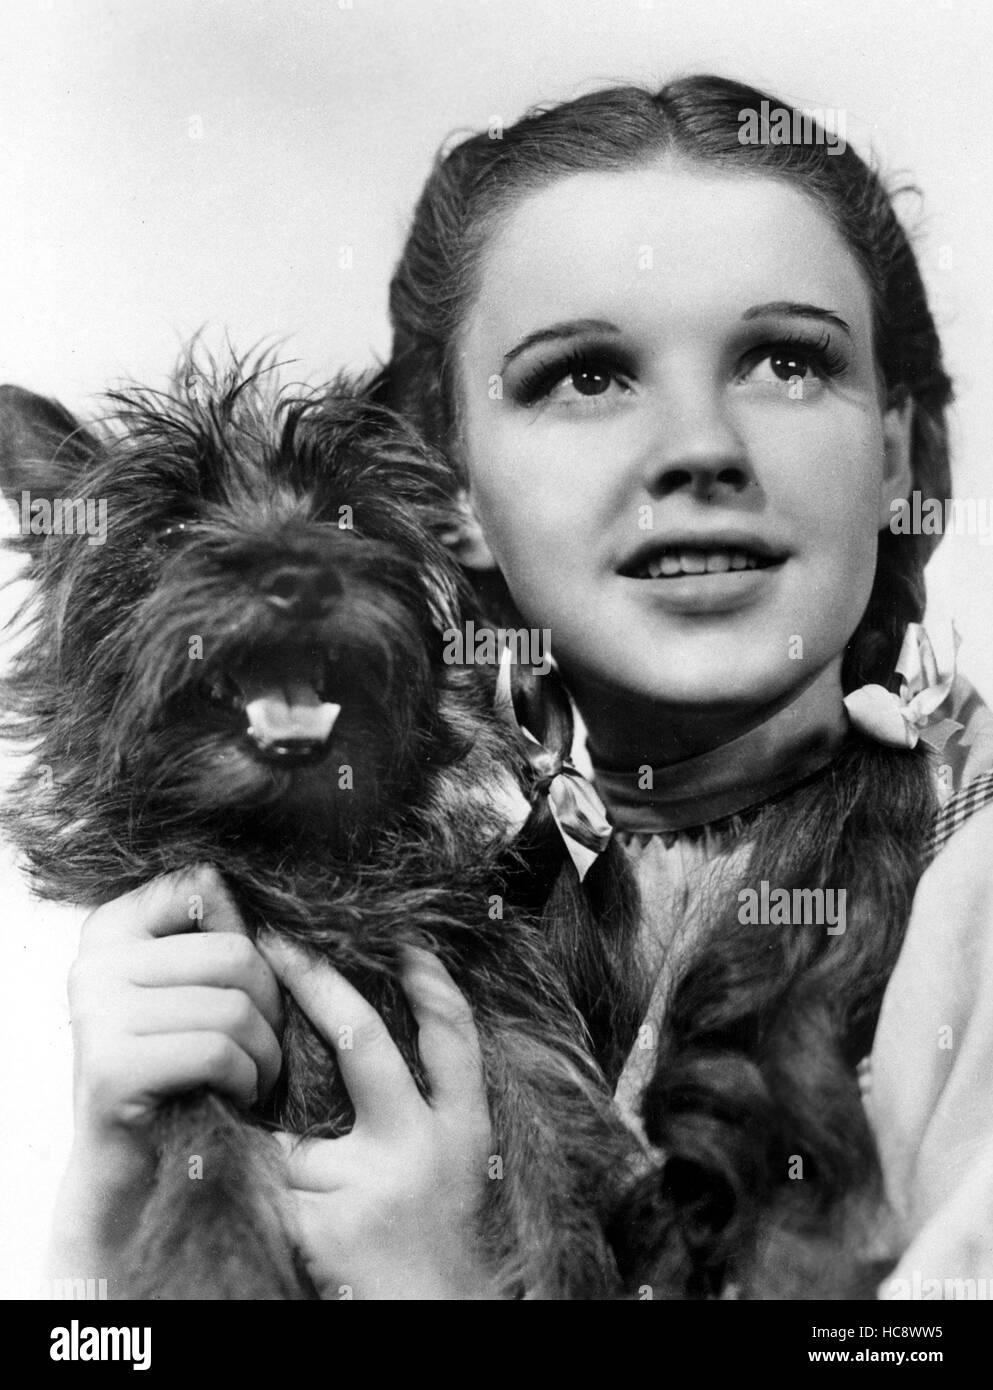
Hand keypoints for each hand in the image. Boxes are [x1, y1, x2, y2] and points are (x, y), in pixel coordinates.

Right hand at [48, 865, 282, 1278]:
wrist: (136, 1168)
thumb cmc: (183, 1069)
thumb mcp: (197, 988)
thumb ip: (219, 934)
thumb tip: (263, 894)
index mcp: (112, 928)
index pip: (204, 885)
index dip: (248, 937)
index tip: (243, 987)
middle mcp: (94, 961)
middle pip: (235, 951)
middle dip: (272, 1006)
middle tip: (265, 1045)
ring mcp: (96, 1013)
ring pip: (234, 1006)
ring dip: (266, 1053)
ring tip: (254, 1075)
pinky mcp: (111, 1069)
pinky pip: (218, 1052)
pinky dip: (245, 1080)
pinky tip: (235, 1095)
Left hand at [262, 939, 497, 1299]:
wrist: (432, 1317)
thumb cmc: (436, 1233)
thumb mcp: (455, 1160)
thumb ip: (423, 1105)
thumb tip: (348, 1032)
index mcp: (462, 1129)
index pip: (453, 1036)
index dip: (430, 982)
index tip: (399, 939)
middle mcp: (421, 1147)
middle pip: (363, 1041)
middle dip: (314, 982)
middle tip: (275, 941)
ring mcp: (366, 1184)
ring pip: (296, 1133)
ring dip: (287, 1158)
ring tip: (311, 1196)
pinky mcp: (317, 1223)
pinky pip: (271, 1183)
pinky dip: (267, 1194)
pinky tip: (285, 1218)